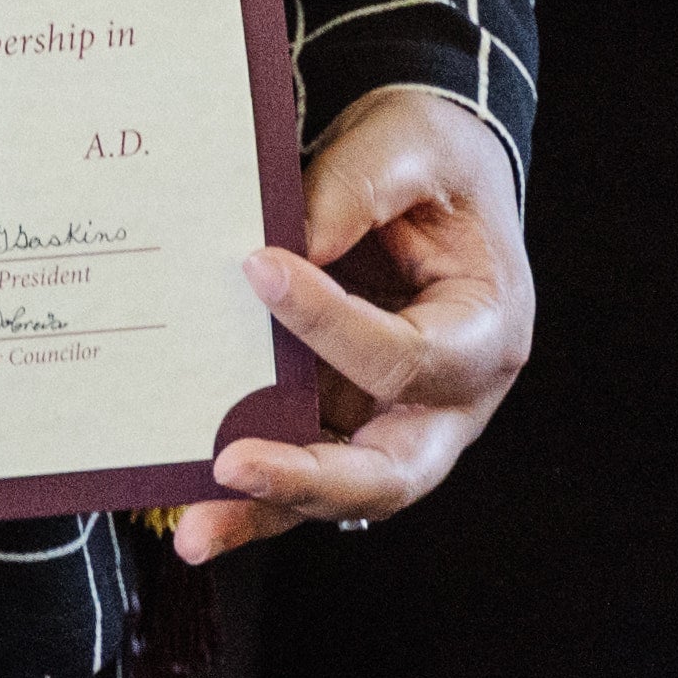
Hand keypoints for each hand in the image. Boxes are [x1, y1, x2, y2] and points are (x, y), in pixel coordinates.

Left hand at [177, 84, 537, 566]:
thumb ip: (354, 189)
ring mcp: (397, 422)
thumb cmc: (432, 162)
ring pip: (340, 493)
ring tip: (194, 532)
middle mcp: (450, 400)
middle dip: (310, 479)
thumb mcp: (409, 145)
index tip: (255, 269)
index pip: (407, 355)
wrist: (434, 178)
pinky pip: (304, 469)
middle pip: (391, 472)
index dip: (330, 322)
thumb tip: (284, 249)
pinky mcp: (347, 423)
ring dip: (267, 510)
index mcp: (486, 330)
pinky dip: (253, 497)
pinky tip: (191, 505)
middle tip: (231, 466)